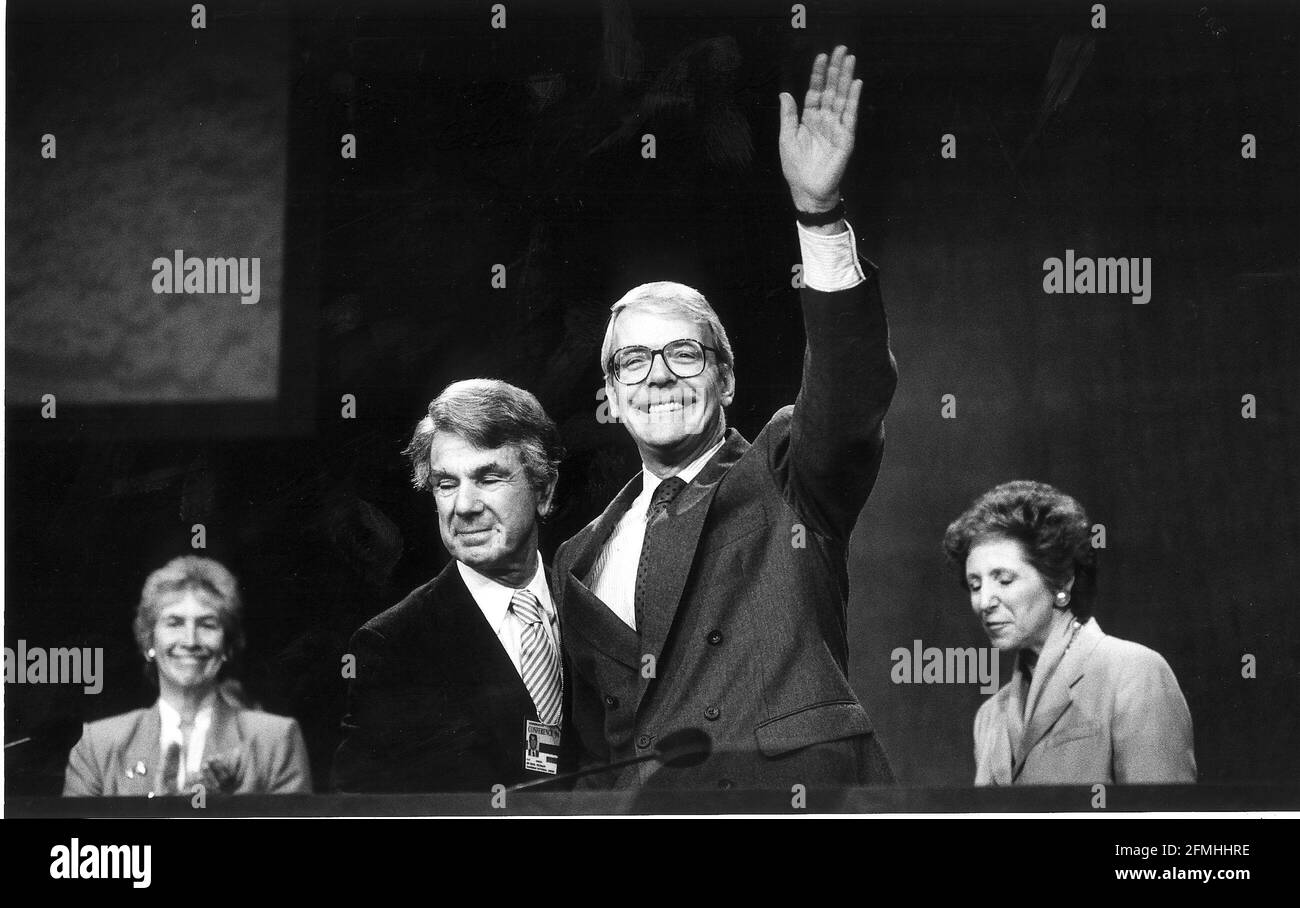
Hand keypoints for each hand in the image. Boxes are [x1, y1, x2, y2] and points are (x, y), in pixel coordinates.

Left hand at [778, 46, 861, 211]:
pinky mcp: (845, 137)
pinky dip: (852, 99)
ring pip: (841, 98)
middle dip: (835, 70)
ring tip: (849, 59)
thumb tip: (785, 93)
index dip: (818, 75)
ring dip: (846, 78)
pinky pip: (849, 115)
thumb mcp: (786, 138)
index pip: (815, 91)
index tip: (821, 57)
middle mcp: (824, 120)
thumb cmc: (796, 168)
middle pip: (831, 89)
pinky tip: (855, 84)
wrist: (807, 190)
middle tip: (840, 49)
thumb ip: (788, 116)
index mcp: (809, 119)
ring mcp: (836, 127)